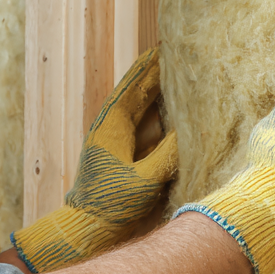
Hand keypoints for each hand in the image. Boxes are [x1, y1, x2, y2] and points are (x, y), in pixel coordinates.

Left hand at [10, 48, 178, 272]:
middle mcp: (109, 126)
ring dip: (150, 87)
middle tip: (171, 52)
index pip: (133, 87)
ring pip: (134, 103)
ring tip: (168, 69)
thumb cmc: (112, 204)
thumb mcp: (145, 181)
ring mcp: (111, 137)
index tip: (163, 47)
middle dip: (151, 72)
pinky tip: (161, 104)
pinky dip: (148, 106)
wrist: (87, 226)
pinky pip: (135, 119)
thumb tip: (187, 131)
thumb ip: (167, 155)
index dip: (148, 67)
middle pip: (133, 90)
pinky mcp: (115, 150)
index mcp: (112, 126)